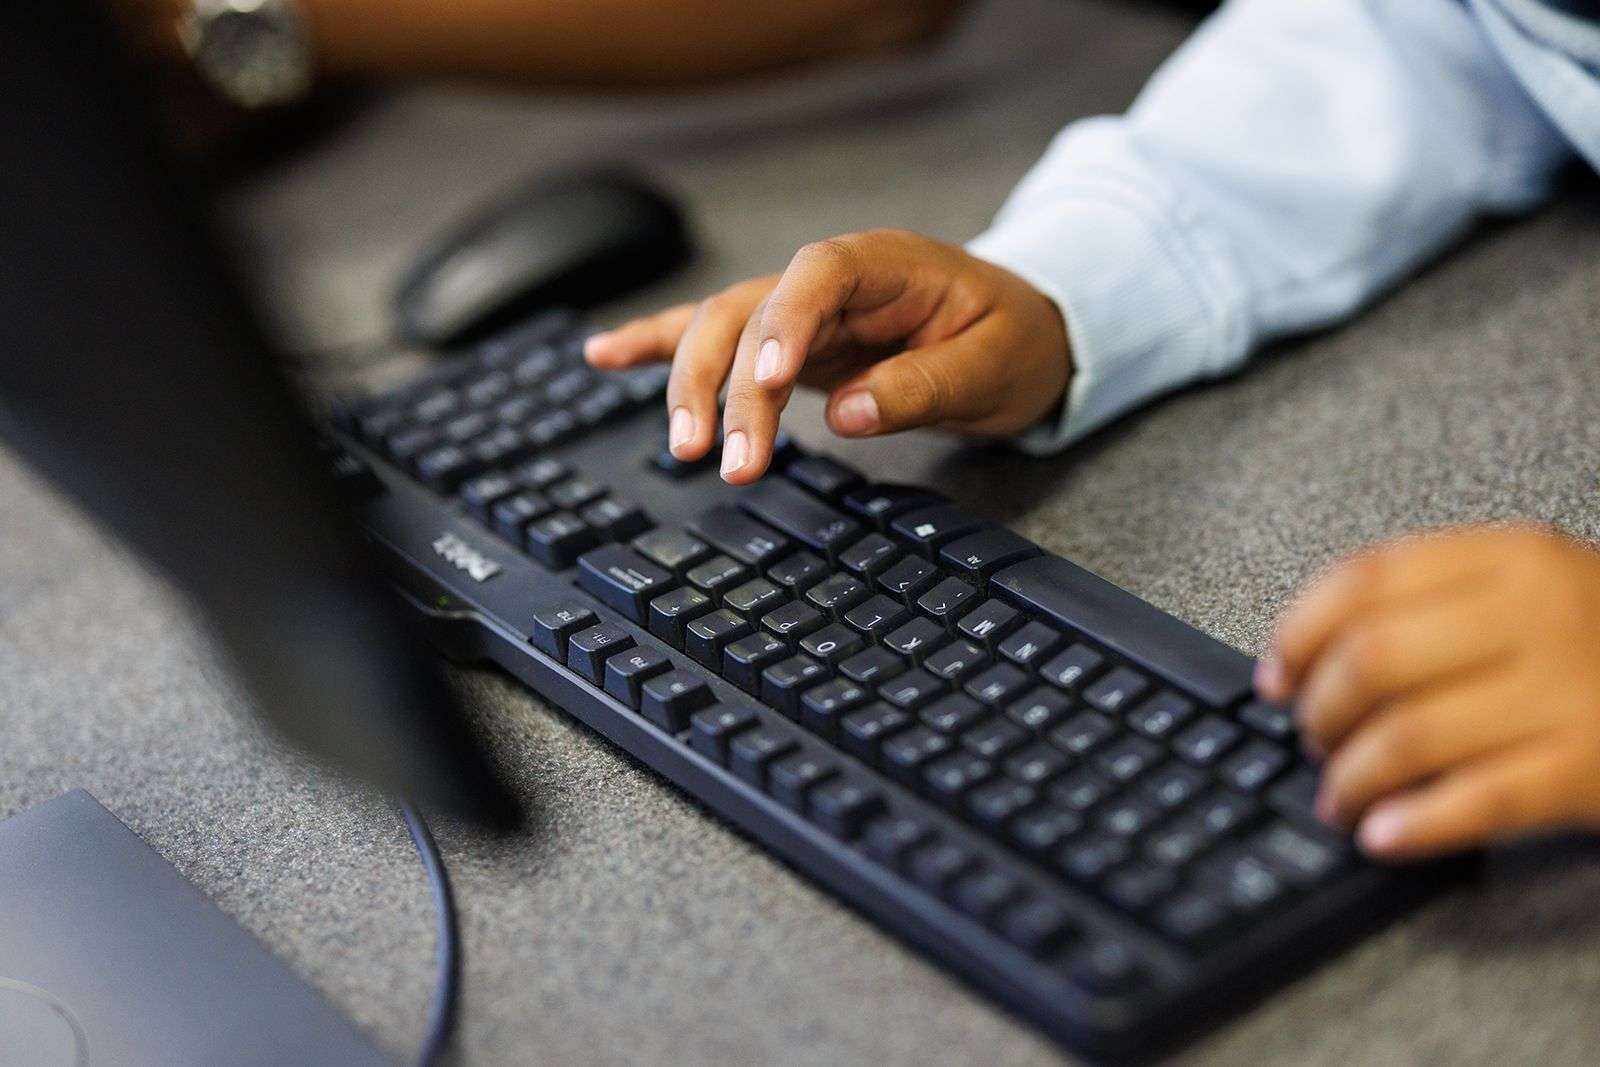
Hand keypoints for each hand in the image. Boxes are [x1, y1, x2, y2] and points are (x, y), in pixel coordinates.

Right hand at [583, 229, 1070, 483]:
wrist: (1018, 331)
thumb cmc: (1011, 339)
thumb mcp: (991, 367)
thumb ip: (920, 386)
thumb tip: (848, 415)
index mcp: (884, 264)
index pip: (816, 276)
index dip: (784, 323)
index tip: (770, 382)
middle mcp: (827, 280)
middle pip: (749, 311)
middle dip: (725, 384)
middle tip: (723, 458)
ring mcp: (798, 310)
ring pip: (718, 329)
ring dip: (691, 386)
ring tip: (681, 448)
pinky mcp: (784, 342)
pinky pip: (711, 335)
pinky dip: (656, 344)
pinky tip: (602, 355)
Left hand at [1256, 525, 1599, 859]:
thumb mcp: (1530, 588)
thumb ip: (1432, 603)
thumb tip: (1304, 657)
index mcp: (1511, 556)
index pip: (1363, 580)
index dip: (1298, 634)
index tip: (1273, 677)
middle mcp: (1538, 612)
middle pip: (1373, 659)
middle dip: (1320, 711)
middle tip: (1311, 740)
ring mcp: (1571, 692)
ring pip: (1411, 734)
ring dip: (1351, 776)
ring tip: (1339, 796)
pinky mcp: (1593, 767)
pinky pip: (1479, 799)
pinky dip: (1415, 822)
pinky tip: (1382, 834)